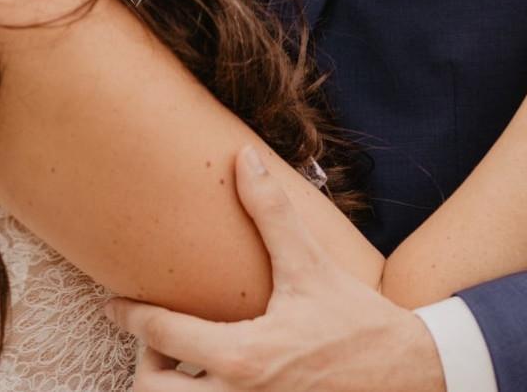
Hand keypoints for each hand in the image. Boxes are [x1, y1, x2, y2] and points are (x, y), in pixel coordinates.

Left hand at [105, 146, 446, 391]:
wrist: (409, 374)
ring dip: (172, 390)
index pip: (162, 336)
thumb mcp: (309, 264)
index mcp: (244, 356)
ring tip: (185, 365)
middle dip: (146, 368)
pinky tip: (218, 380)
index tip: (116, 304)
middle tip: (156, 344)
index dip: (131, 316)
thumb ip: (270, 212)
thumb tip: (243, 157)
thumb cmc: (356, 320)